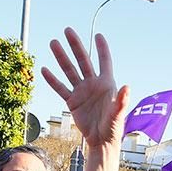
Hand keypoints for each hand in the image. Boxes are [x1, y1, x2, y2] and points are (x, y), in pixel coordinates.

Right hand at [42, 28, 129, 148]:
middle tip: (67, 30)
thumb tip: (127, 86)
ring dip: (61, 57)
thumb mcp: (118, 114)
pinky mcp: (72, 102)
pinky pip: (60, 88)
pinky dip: (52, 80)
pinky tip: (44, 69)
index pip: (104, 61)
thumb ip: (121, 100)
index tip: (97, 35)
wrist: (101, 141)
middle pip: (83, 60)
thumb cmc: (113, 127)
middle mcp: (93, 84)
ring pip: (69, 70)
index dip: (102, 48)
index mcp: (106, 83)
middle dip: (75, 45)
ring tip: (53, 43)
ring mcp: (81, 92)